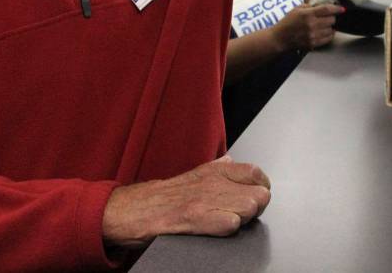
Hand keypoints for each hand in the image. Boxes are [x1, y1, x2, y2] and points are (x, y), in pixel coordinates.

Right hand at [102, 156, 271, 247]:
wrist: (130, 210)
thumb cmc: (161, 196)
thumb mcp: (193, 175)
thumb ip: (216, 169)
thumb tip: (232, 162)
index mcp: (215, 171)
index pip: (257, 173)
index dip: (260, 189)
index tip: (253, 198)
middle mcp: (212, 182)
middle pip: (258, 195)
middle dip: (255, 209)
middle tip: (241, 215)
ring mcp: (204, 200)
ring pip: (249, 208)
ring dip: (243, 220)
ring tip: (228, 222)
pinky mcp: (194, 219)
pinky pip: (229, 224)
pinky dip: (228, 229)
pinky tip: (218, 228)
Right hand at [269, 3, 344, 51]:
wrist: (280, 38)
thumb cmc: (288, 22)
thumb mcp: (297, 9)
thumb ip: (310, 6)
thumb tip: (322, 4)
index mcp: (307, 14)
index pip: (327, 10)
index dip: (337, 9)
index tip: (342, 9)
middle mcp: (311, 25)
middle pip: (331, 20)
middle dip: (332, 18)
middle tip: (329, 17)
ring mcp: (313, 35)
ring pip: (331, 30)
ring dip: (330, 27)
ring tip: (325, 25)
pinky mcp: (313, 44)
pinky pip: (328, 39)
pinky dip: (329, 34)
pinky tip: (324, 32)